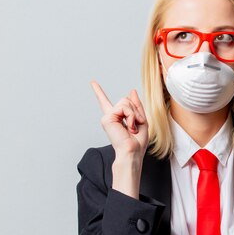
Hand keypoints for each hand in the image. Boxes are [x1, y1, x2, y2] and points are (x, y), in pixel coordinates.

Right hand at [90, 81, 148, 197]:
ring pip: (125, 102)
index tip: (92, 82)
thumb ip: (136, 105)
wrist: (132, 152)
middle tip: (135, 125)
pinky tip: (129, 127)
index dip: (99, 92)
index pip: (106, 102)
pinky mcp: (107, 118)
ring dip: (134, 114)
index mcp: (116, 118)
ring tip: (133, 127)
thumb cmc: (137, 142)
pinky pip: (124, 108)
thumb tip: (132, 91)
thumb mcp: (141, 120)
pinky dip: (131, 116)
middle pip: (125, 100)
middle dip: (135, 110)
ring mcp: (107, 117)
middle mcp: (110, 116)